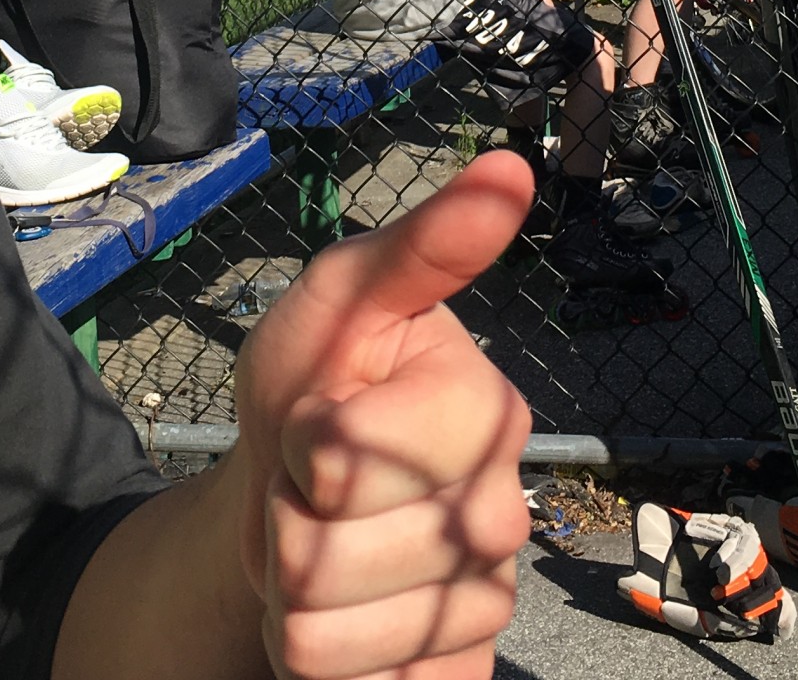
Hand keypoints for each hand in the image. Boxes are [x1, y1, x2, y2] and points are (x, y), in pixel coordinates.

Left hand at [232, 152, 535, 678]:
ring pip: (323, 636)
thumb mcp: (339, 299)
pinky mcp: (454, 677)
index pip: (343, 454)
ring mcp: (480, 608)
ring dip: (290, 591)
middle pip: (325, 554)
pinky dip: (315, 660)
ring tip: (319, 543)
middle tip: (311, 487)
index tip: (313, 415)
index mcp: (486, 409)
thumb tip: (512, 168)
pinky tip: (346, 618)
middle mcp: (504, 513)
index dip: (298, 438)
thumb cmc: (318, 385)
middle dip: (285, 518)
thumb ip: (419, 246)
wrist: (293, 503)